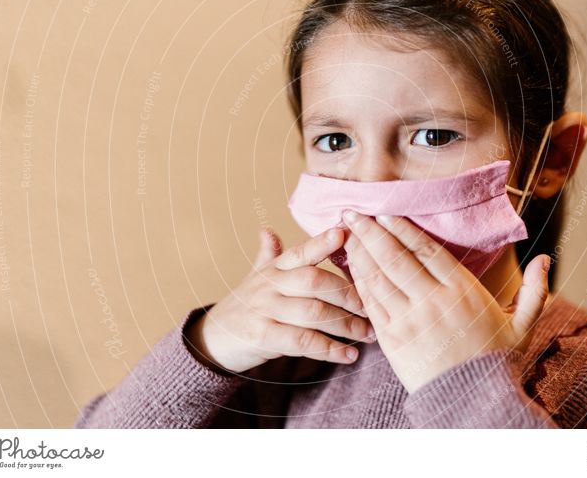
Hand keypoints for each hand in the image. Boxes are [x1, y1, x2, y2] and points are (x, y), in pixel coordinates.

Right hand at [188, 226, 375, 374]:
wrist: (211, 338)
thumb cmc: (245, 305)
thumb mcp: (255, 277)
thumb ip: (269, 255)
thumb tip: (268, 229)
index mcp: (275, 269)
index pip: (301, 252)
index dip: (322, 242)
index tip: (346, 232)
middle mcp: (270, 285)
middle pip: (315, 281)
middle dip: (349, 294)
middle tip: (374, 306)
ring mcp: (265, 310)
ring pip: (314, 313)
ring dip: (346, 325)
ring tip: (369, 334)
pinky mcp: (262, 337)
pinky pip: (303, 342)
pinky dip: (330, 349)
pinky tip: (349, 356)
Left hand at [341, 210, 549, 393]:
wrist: (473, 404)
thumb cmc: (497, 362)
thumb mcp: (523, 326)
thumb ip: (535, 291)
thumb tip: (547, 258)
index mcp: (463, 291)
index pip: (427, 250)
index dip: (403, 228)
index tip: (386, 213)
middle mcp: (434, 301)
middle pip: (396, 257)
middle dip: (371, 232)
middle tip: (352, 212)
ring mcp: (410, 320)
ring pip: (379, 277)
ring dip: (360, 252)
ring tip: (345, 232)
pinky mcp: (393, 339)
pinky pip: (371, 303)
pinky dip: (358, 282)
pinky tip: (350, 266)